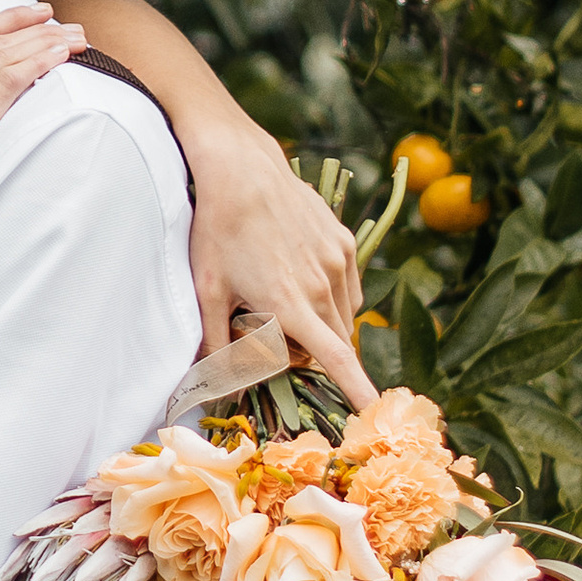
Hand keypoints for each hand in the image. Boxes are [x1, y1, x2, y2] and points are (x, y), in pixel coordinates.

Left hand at [185, 125, 370, 406]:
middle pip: (332, 344)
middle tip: (268, 330)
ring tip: (281, 300)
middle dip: (309, 353)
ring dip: (322, 326)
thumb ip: (215, 344)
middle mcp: (321, 284)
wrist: (241, 169)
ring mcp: (337, 260)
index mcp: (288, 302)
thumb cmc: (217, 230)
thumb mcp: (206, 290)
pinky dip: (332, 298)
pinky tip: (301, 279)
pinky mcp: (344, 241)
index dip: (357, 389)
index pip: (335, 359)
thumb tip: (218, 385)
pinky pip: (349, 289)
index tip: (375, 412)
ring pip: (343, 317)